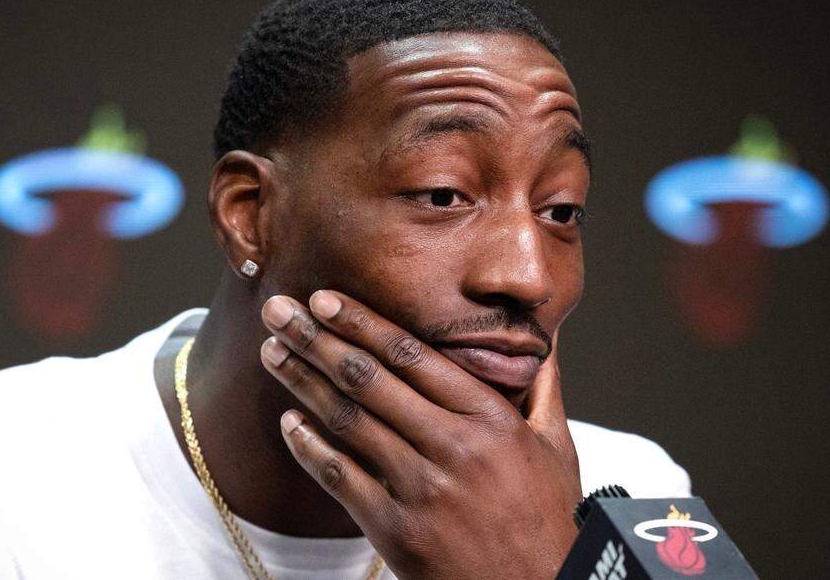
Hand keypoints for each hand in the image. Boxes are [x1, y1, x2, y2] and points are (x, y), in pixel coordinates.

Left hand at [259, 290, 580, 579]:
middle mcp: (452, 446)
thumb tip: (542, 342)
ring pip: (347, 420)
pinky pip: (340, 478)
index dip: (362, 322)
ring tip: (272, 352)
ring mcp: (420, 488)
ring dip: (302, 381)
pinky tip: (289, 421)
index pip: (411, 354)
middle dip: (316, 338)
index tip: (326, 299)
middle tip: (278, 310)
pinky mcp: (395, 530)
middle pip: (368, 378)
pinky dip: (309, 447)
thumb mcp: (556, 446)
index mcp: (489, 417)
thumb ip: (541, 388)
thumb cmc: (546, 518)